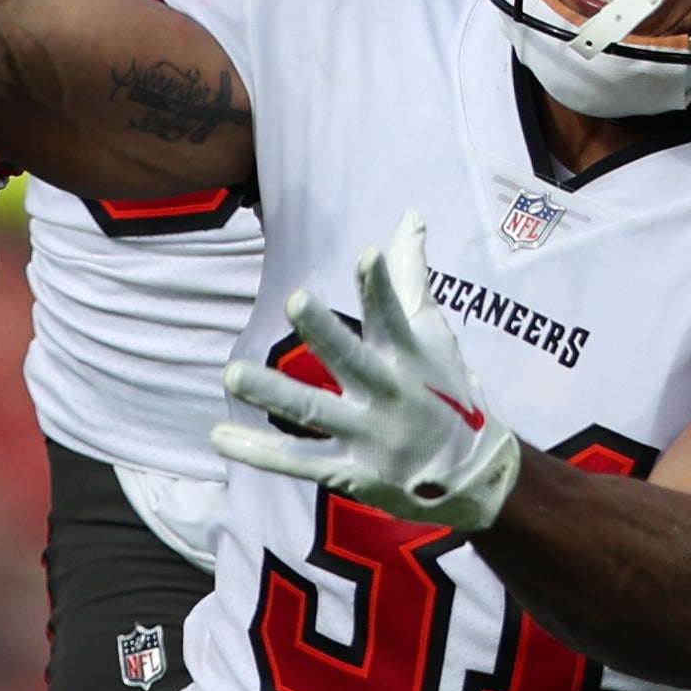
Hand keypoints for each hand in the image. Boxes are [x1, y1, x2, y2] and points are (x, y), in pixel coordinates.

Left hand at [212, 213, 522, 529]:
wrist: (472, 474)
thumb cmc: (443, 389)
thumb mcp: (432, 334)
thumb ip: (410, 275)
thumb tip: (409, 216)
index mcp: (406, 356)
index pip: (393, 315)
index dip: (380, 287)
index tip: (368, 254)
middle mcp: (387, 393)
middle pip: (353, 359)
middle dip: (327, 332)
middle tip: (296, 299)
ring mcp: (368, 434)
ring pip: (315, 411)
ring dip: (274, 393)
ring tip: (232, 374)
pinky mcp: (349, 470)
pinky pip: (298, 459)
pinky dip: (259, 451)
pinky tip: (218, 435)